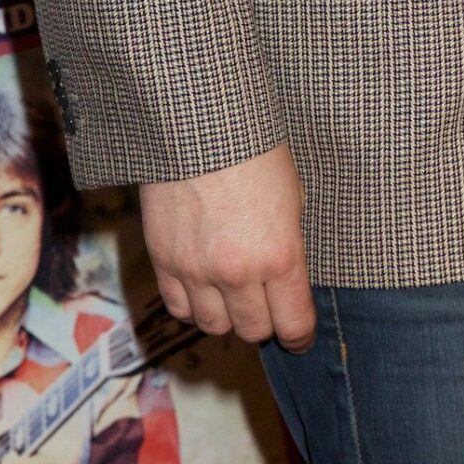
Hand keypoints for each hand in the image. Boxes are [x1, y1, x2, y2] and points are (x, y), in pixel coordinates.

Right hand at [140, 143, 316, 349]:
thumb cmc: (256, 152)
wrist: (199, 126)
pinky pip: (179, 309)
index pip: (293, 325)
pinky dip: (194, 306)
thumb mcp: (293, 198)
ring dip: (228, 316)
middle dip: (265, 322)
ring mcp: (196, 271)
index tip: (299, 337)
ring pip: (215, 326)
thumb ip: (290, 246)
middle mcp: (237, 273)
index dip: (299, 336)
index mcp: (280, 256)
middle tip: (268, 306)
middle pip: (253, 330)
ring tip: (234, 295)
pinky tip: (204, 289)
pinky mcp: (164, 262)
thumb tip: (289, 279)